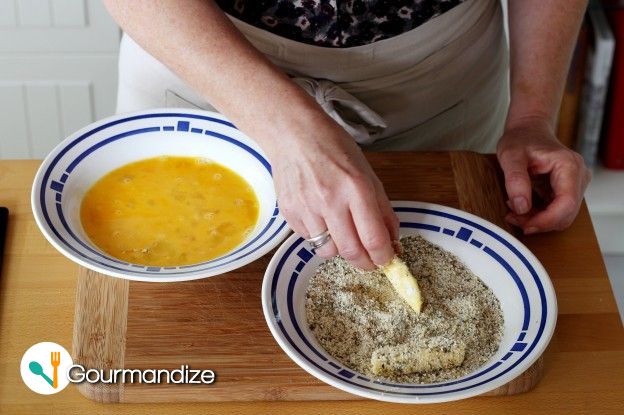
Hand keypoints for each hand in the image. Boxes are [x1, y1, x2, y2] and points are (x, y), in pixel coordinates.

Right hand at [266, 114, 397, 269]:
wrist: (294, 134)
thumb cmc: (333, 148)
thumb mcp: (367, 172)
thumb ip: (382, 208)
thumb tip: (392, 239)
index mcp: (356, 188)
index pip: (374, 239)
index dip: (384, 257)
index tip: (387, 260)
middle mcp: (330, 201)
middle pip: (351, 252)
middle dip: (365, 263)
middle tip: (370, 261)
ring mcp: (307, 208)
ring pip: (328, 251)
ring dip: (340, 249)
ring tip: (343, 234)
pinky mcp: (289, 213)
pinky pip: (309, 239)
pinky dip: (320, 237)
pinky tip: (322, 219)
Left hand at [496, 116, 590, 233]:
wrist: (528, 130)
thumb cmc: (520, 139)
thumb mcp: (510, 156)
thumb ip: (515, 179)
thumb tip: (521, 207)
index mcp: (569, 166)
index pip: (566, 204)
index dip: (546, 220)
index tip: (524, 225)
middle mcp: (579, 176)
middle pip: (566, 214)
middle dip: (539, 222)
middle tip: (512, 216)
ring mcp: (577, 184)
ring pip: (562, 216)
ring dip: (538, 220)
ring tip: (514, 210)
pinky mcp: (569, 190)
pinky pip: (558, 211)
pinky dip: (540, 215)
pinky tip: (522, 207)